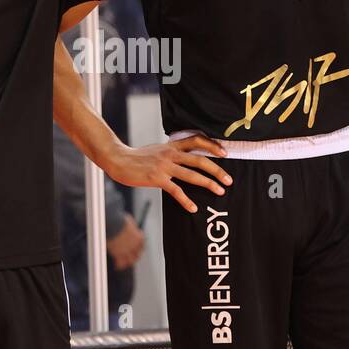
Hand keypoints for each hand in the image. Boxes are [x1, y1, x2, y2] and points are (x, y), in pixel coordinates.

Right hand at [101, 135, 230, 213]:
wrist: (119, 160)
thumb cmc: (137, 157)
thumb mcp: (156, 149)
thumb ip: (170, 152)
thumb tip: (183, 158)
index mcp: (172, 146)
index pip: (196, 140)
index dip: (212, 146)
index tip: (225, 153)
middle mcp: (171, 154)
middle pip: (200, 160)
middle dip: (217, 170)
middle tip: (229, 180)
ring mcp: (164, 166)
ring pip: (192, 175)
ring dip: (209, 183)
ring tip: (220, 191)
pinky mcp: (157, 178)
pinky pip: (176, 190)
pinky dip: (186, 200)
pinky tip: (193, 208)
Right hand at [106, 216, 144, 270]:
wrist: (113, 224)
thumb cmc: (120, 221)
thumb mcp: (129, 222)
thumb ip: (131, 227)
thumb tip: (130, 227)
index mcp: (139, 238)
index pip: (142, 245)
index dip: (139, 246)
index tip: (137, 247)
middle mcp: (135, 246)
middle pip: (138, 254)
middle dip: (135, 256)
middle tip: (133, 257)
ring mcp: (127, 251)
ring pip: (130, 260)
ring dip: (128, 262)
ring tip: (125, 263)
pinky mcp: (118, 253)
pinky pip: (120, 262)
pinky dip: (119, 265)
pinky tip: (117, 266)